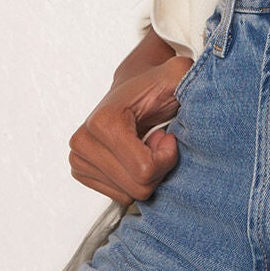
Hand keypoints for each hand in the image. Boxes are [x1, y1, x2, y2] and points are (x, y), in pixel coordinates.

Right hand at [68, 56, 188, 206]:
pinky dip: (132, 180)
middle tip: (155, 141)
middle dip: (157, 168)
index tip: (165, 135)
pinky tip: (132, 157)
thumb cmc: (156, 86)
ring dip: (145, 174)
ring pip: (128, 195)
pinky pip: (118, 196)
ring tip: (143, 146)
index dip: (167, 157)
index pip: (145, 171)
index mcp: (103, 122)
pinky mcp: (80, 171)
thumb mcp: (177, 75)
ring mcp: (77, 157)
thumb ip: (185, 74)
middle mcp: (83, 140)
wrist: (132, 88)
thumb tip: (192, 78)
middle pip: (137, 188)